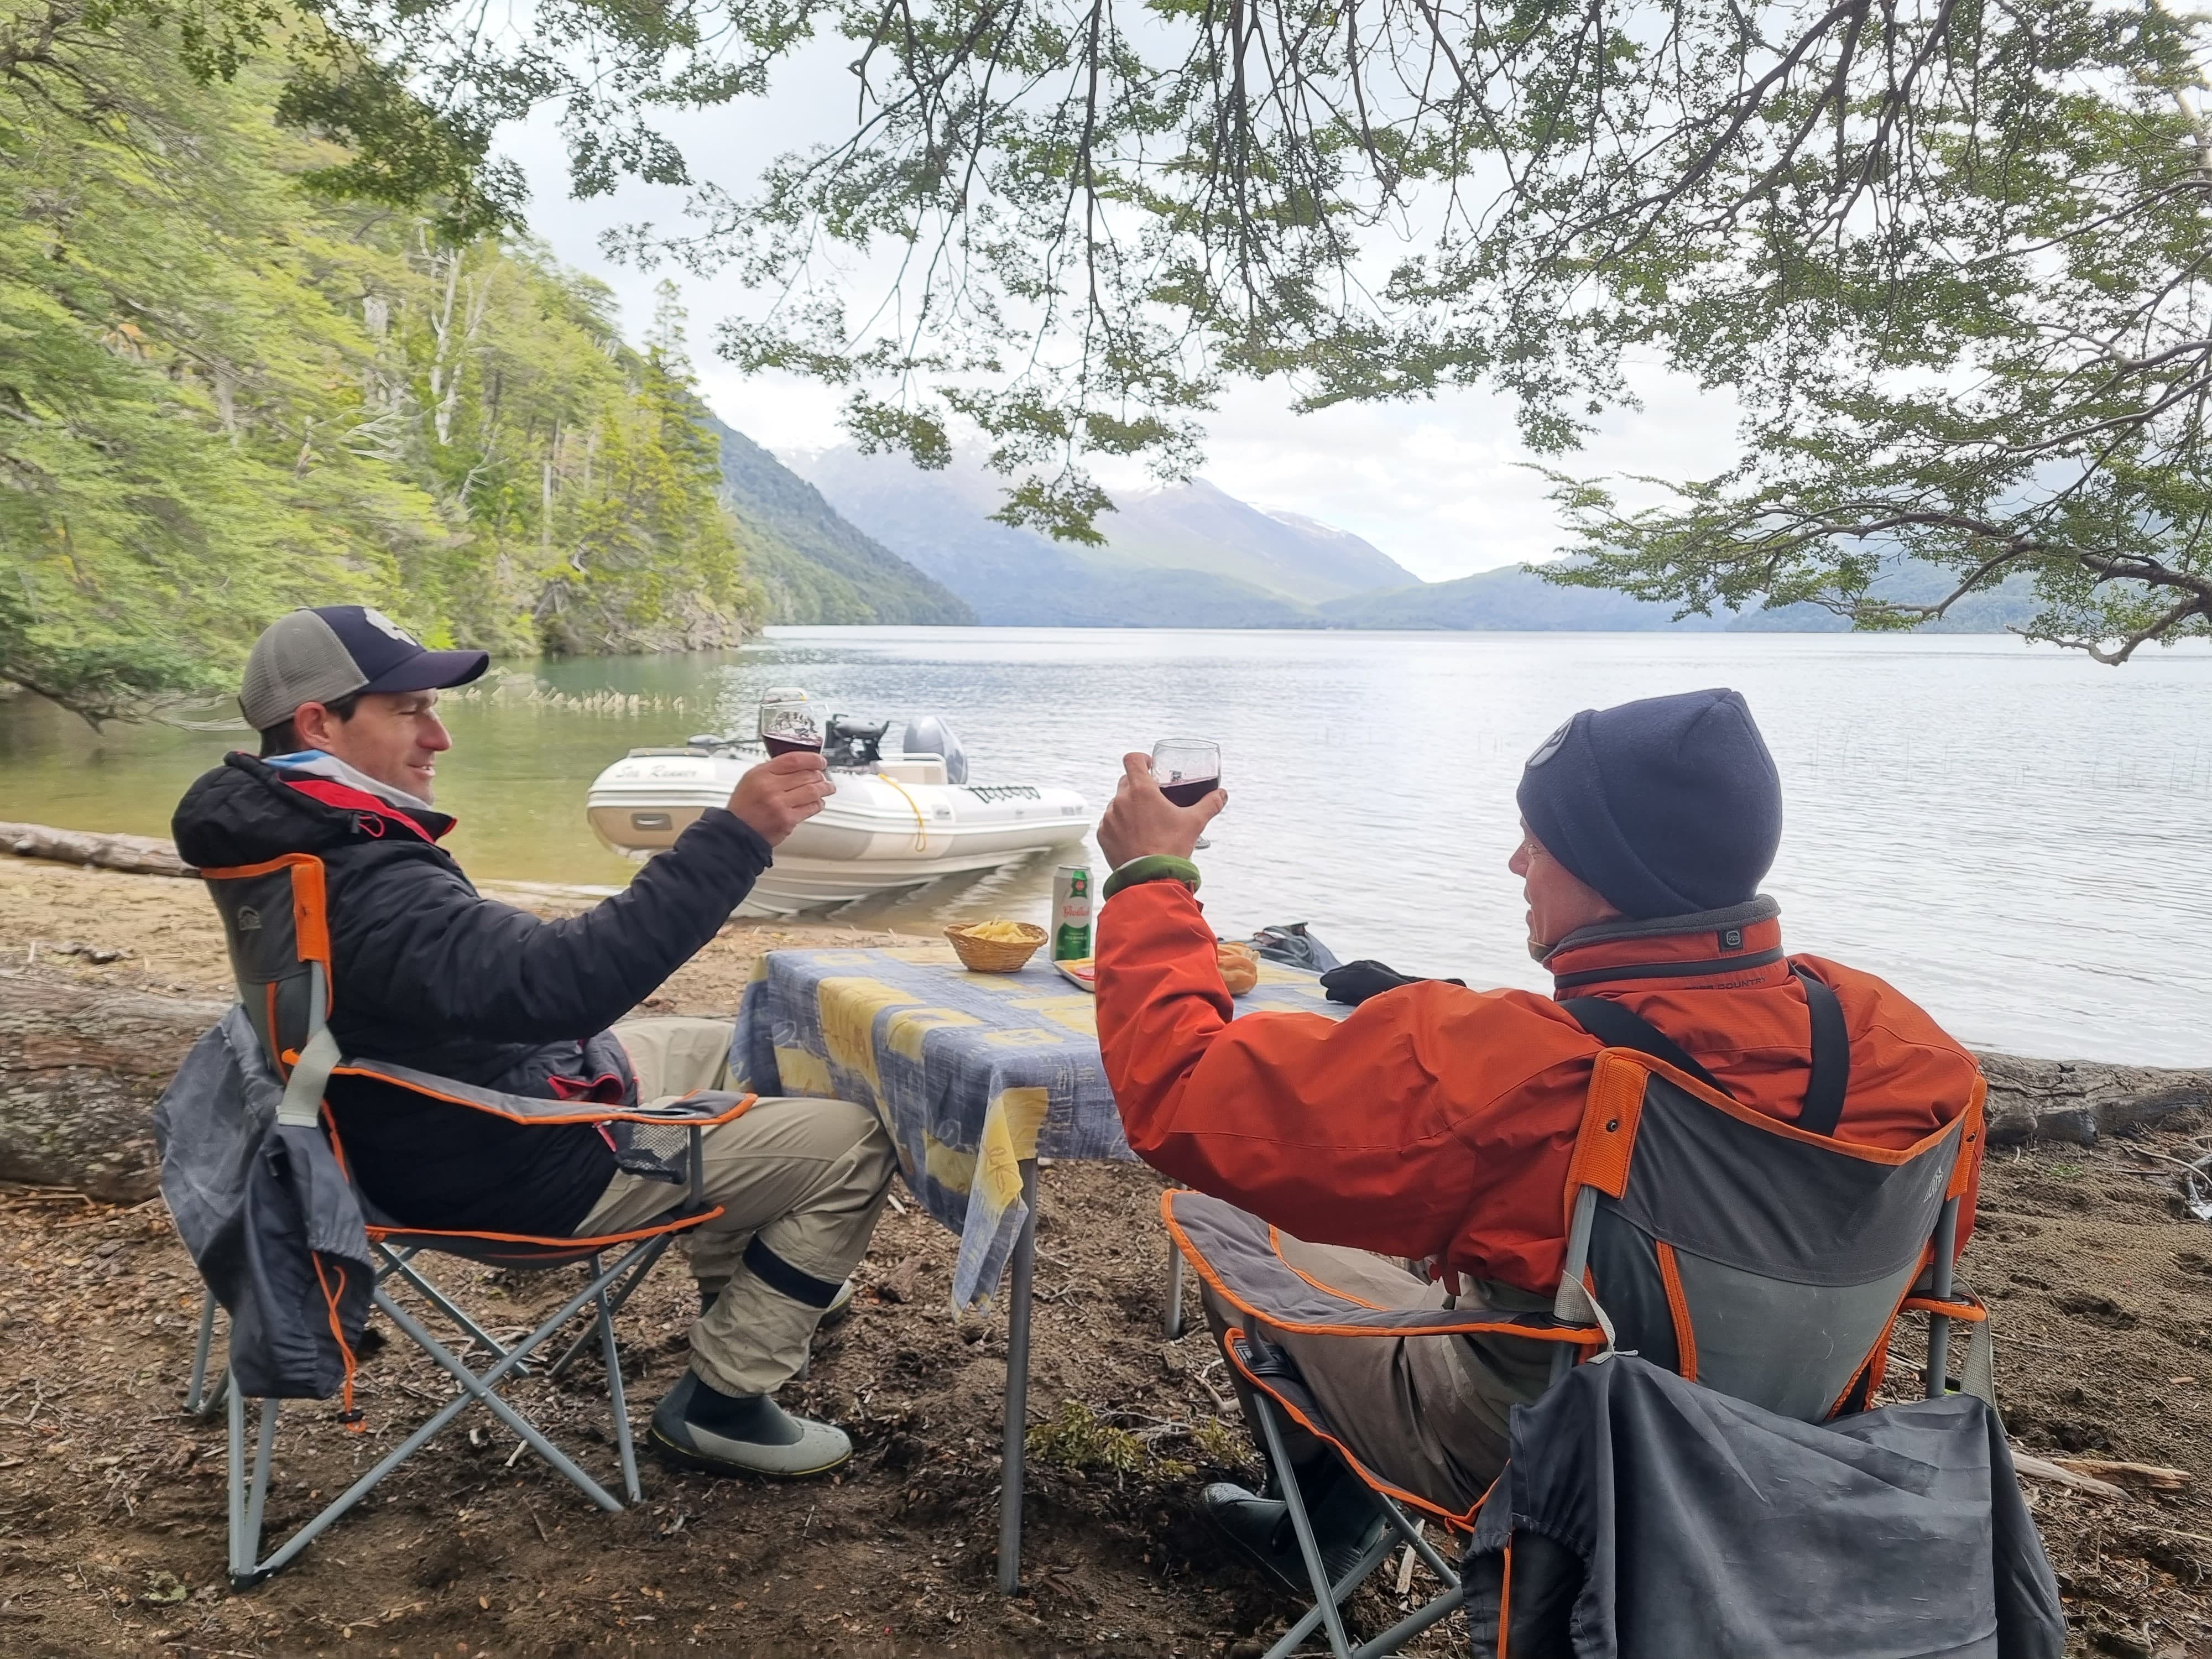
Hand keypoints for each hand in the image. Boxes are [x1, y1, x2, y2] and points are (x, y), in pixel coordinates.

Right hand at [727, 750, 834, 845]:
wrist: (737, 832)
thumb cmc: (744, 806)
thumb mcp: (752, 778)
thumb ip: (773, 769)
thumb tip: (800, 764)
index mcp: (762, 774)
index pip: (794, 760)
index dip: (812, 759)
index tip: (820, 761)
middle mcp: (771, 788)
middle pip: (806, 775)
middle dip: (820, 775)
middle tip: (823, 776)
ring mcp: (780, 805)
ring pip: (813, 791)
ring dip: (825, 788)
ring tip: (828, 787)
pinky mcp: (788, 820)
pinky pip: (811, 808)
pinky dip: (818, 804)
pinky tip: (818, 802)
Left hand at [1095, 752, 1224, 867]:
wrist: (1149, 878)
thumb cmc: (1170, 847)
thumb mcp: (1194, 823)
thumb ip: (1209, 804)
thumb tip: (1221, 794)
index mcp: (1141, 790)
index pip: (1132, 759)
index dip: (1142, 759)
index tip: (1151, 767)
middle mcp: (1121, 800)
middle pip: (1126, 781)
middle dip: (1139, 787)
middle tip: (1154, 799)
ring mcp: (1109, 818)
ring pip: (1117, 803)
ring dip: (1129, 807)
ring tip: (1145, 822)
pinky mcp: (1103, 835)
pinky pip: (1110, 823)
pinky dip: (1120, 825)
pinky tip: (1134, 837)